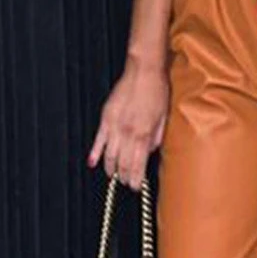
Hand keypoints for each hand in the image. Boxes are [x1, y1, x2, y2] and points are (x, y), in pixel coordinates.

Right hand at [88, 58, 168, 190]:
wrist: (144, 71)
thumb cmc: (157, 91)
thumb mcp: (164, 117)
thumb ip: (156, 138)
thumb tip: (149, 152)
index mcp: (144, 133)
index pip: (137, 164)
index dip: (135, 179)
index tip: (135, 186)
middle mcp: (128, 132)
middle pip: (123, 163)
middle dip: (124, 177)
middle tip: (126, 184)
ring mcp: (115, 125)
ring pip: (109, 155)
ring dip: (111, 168)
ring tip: (113, 176)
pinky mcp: (106, 117)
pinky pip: (98, 139)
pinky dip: (95, 153)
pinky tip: (93, 163)